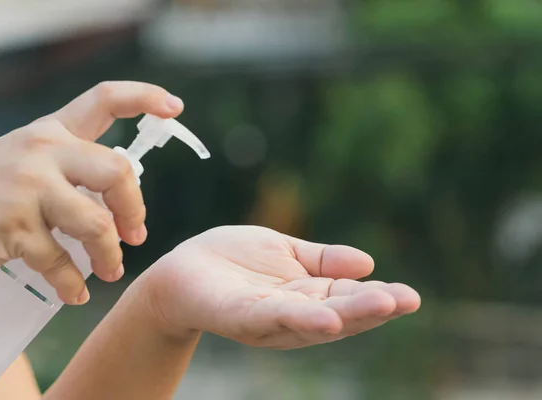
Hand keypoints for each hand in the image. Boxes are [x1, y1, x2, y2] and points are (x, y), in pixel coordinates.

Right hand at [0, 81, 183, 304]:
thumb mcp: (31, 159)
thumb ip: (77, 172)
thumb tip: (125, 212)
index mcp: (53, 130)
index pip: (104, 100)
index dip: (144, 98)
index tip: (174, 106)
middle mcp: (43, 150)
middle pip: (117, 172)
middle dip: (135, 209)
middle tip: (136, 235)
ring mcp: (29, 188)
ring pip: (96, 225)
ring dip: (109, 255)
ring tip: (109, 269)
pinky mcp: (15, 226)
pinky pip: (61, 261)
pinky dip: (73, 283)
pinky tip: (76, 291)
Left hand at [135, 225, 420, 348]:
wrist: (183, 270)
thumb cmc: (234, 261)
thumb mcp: (285, 252)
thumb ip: (323, 259)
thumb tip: (369, 261)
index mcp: (305, 296)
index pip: (346, 298)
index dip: (377, 298)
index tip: (409, 296)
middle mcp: (291, 313)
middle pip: (337, 313)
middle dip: (371, 309)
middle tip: (406, 301)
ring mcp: (266, 317)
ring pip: (311, 319)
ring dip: (347, 314)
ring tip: (382, 306)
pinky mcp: (238, 314)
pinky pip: (271, 317)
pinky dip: (300, 319)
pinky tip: (327, 318)